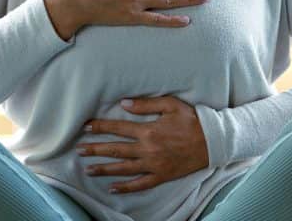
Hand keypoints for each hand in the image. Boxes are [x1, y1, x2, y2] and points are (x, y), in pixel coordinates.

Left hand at [76, 96, 209, 193]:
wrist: (212, 141)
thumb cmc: (192, 120)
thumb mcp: (170, 105)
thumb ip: (146, 104)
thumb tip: (124, 104)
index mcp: (148, 130)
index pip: (118, 128)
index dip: (101, 127)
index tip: (86, 127)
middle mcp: (147, 149)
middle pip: (116, 149)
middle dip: (95, 149)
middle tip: (79, 150)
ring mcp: (153, 165)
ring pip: (123, 168)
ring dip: (104, 168)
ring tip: (88, 169)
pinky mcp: (161, 175)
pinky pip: (140, 184)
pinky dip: (125, 187)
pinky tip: (111, 187)